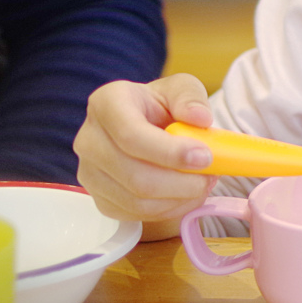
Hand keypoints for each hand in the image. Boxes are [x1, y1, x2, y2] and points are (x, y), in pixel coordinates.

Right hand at [74, 73, 217, 239]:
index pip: (131, 135)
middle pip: (134, 174)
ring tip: (203, 183)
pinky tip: (187, 195)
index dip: (169, 151)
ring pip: (136, 200)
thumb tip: (200, 118)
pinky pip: (135, 214)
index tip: (204, 157)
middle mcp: (89, 140)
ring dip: (179, 198)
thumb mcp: (180, 88)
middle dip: (181, 182)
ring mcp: (89, 173)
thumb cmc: (160, 105)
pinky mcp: (99, 198)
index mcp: (106, 104)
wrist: (145, 125)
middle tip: (211, 176)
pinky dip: (169, 210)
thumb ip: (191, 98)